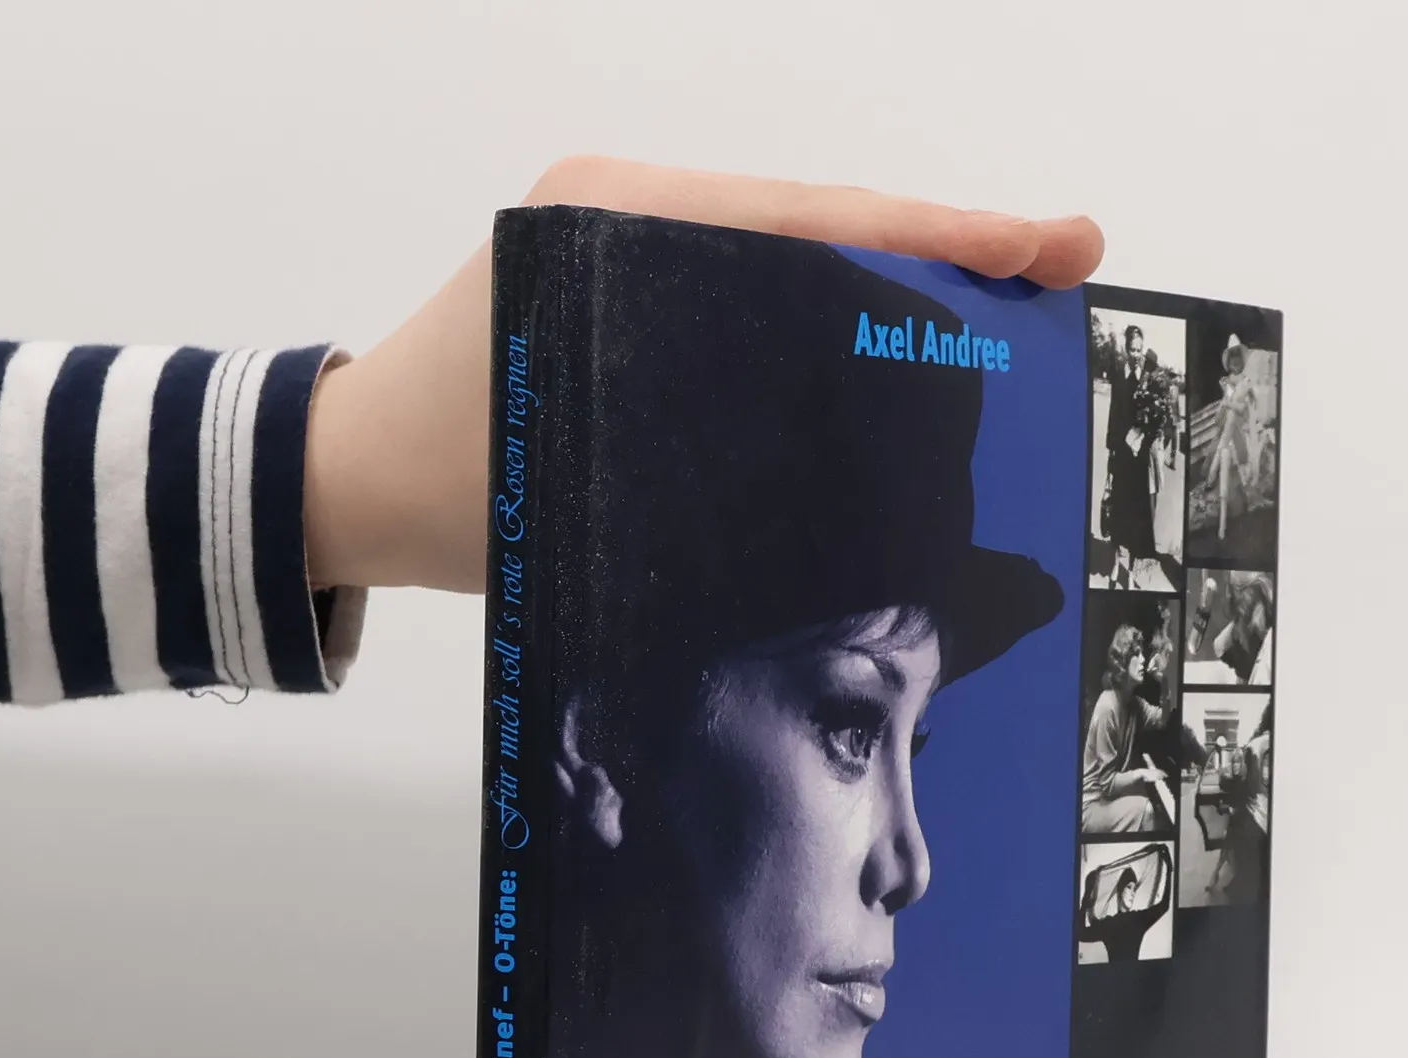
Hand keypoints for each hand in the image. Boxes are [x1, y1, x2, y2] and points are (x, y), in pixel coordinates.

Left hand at [303, 156, 1104, 592]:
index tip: (1047, 245)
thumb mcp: (586, 486)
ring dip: (896, 289)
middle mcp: (632, 216)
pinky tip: (897, 363)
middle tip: (1059, 273)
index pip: (813, 220)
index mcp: (621, 227)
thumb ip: (708, 479)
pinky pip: (754, 302)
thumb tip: (861, 491)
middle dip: (945, 251)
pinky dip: (831, 328)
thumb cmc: (449, 491)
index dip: (942, 234)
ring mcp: (629, 249)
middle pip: (822, 225)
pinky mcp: (628, 296)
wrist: (347, 482)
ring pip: (796, 261)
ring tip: (1006, 322)